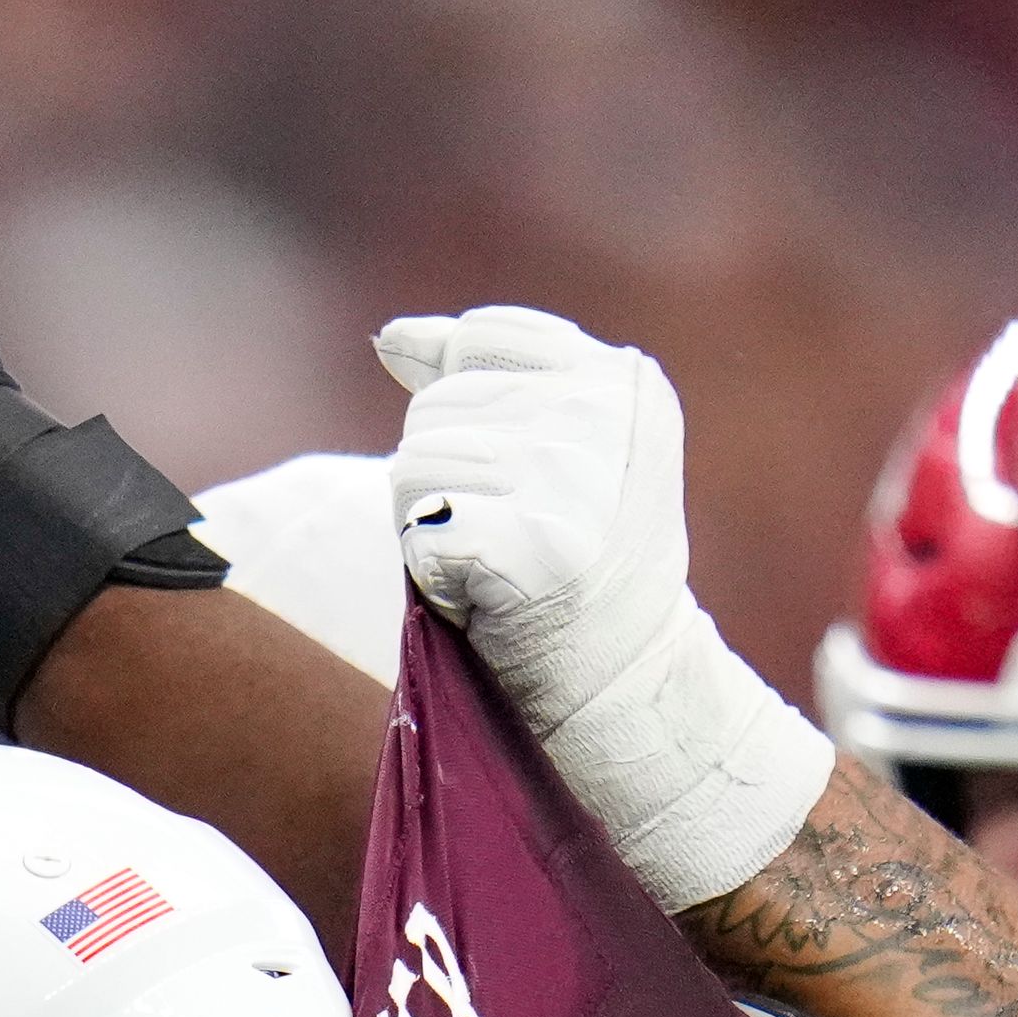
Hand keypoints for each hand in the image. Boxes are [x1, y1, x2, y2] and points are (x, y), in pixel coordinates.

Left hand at [376, 305, 687, 686]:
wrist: (627, 679)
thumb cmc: (581, 561)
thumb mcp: (557, 450)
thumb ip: (482, 381)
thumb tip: (389, 337)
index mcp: (620, 380)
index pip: (481, 339)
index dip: (462, 413)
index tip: (509, 478)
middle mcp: (604, 414)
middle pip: (433, 408)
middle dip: (442, 481)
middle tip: (508, 538)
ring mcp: (573, 476)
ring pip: (411, 465)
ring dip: (427, 529)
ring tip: (493, 566)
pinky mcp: (536, 545)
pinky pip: (418, 530)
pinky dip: (430, 575)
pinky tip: (483, 596)